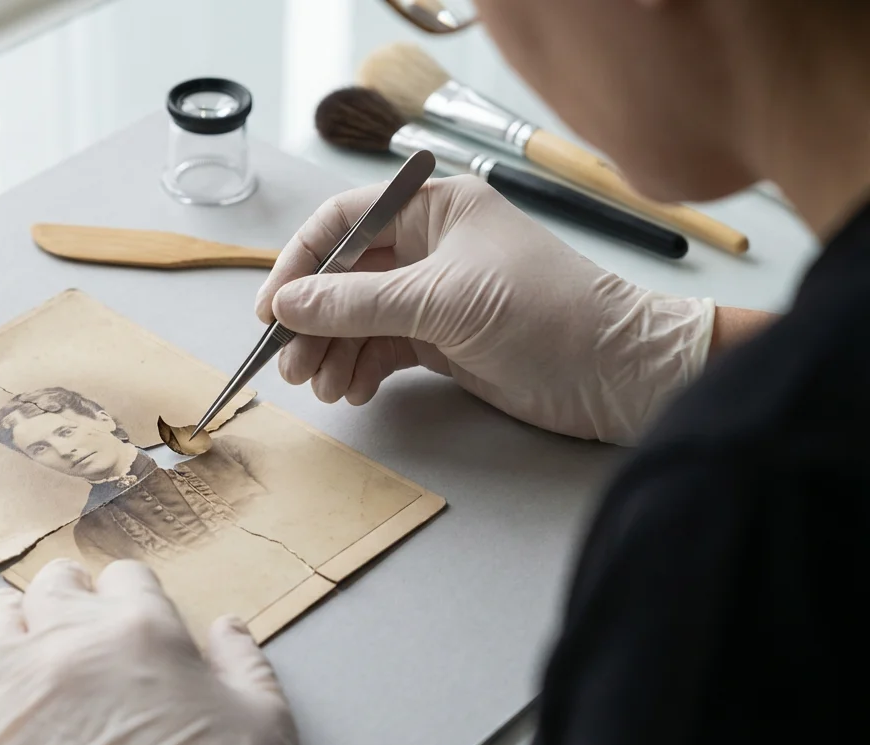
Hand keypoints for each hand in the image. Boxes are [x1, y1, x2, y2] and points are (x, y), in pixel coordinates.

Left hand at [0, 559, 297, 744]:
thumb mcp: (264, 725)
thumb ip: (246, 665)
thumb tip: (231, 630)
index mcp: (142, 631)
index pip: (127, 578)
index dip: (130, 590)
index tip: (130, 603)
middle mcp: (71, 646)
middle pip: (54, 588)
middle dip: (67, 591)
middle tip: (73, 603)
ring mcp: (17, 691)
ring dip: (8, 616)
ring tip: (13, 617)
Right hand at [254, 176, 715, 444]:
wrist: (617, 374)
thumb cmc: (545, 313)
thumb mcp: (441, 302)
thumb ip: (356, 304)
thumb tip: (286, 306)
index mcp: (435, 208)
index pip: (344, 222)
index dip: (301, 262)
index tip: (271, 308)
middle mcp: (432, 245)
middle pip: (345, 276)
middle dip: (314, 320)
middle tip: (289, 364)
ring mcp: (437, 295)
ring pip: (360, 318)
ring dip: (333, 352)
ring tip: (322, 388)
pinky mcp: (445, 340)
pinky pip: (383, 348)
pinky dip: (362, 369)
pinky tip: (353, 391)